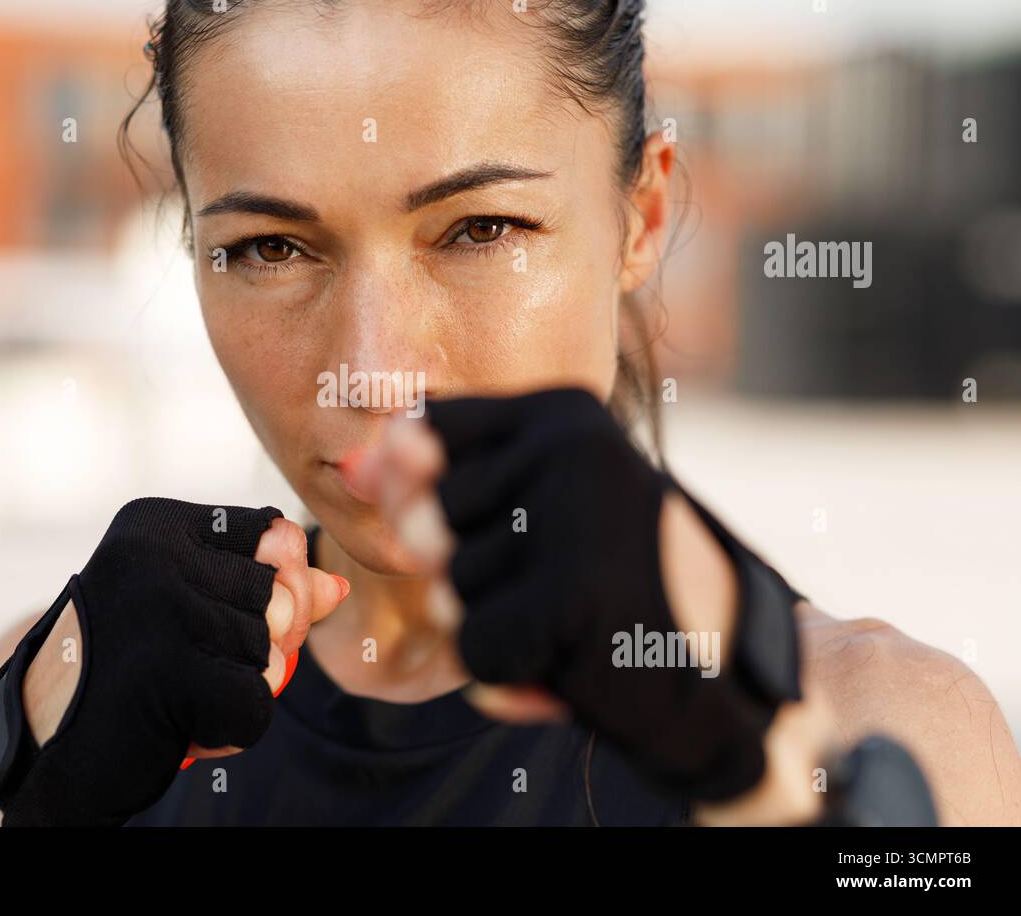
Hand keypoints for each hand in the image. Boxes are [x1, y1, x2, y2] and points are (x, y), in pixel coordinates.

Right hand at [0, 498, 348, 824]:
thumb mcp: (186, 611)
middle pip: (280, 598)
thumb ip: (261, 590)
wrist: (39, 750)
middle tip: (182, 668)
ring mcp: (161, 609)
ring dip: (234, 692)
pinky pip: (257, 704)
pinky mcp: (170, 673)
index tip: (195, 621)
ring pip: (271, 654)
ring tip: (173, 695)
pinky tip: (178, 726)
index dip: (263, 591)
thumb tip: (334, 585)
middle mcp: (154, 554)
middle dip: (251, 647)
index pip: (273, 535)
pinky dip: (229, 731)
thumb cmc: (121, 672)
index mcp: (154, 524)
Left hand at [346, 389, 796, 800]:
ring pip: (448, 590)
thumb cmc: (618, 582)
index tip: (506, 526)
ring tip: (575, 620)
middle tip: (558, 582)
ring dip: (500, 627)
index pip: (421, 435)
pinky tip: (573, 661)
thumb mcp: (533, 511)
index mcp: (561, 409)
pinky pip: (475, 646)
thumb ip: (437, 480)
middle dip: (473, 576)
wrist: (732, 672)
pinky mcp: (574, 592)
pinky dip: (513, 674)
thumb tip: (351, 465)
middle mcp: (569, 445)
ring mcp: (574, 514)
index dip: (432, 499)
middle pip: (425, 523)